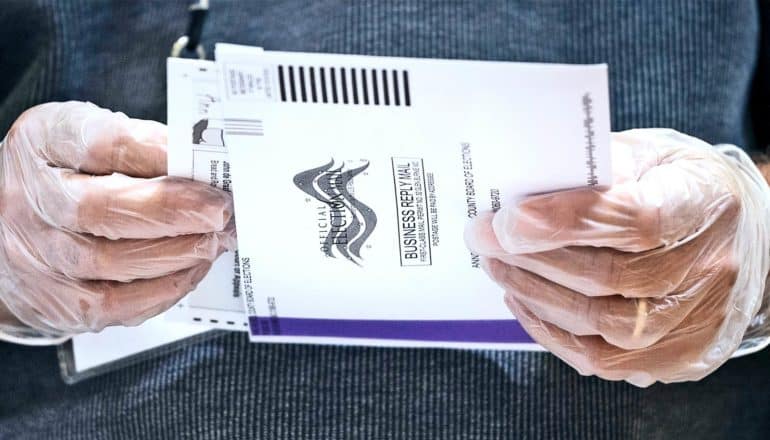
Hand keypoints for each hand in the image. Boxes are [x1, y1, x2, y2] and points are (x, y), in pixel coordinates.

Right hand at [0, 101, 234, 342]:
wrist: (9, 230)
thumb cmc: (67, 179)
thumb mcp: (91, 142)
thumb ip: (141, 146)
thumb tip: (206, 165)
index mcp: (42, 143)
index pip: (98, 144)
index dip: (155, 151)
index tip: (201, 156)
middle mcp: (27, 200)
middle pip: (100, 210)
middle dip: (174, 211)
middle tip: (221, 210)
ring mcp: (35, 255)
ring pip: (111, 263)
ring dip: (177, 253)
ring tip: (215, 239)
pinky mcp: (54, 302)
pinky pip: (114, 305)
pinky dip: (163, 289)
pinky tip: (191, 270)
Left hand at [465, 129, 769, 385]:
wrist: (741, 237)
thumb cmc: (680, 188)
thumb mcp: (647, 156)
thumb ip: (594, 170)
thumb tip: (522, 193)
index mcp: (703, 203)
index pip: (634, 219)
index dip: (564, 221)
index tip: (507, 218)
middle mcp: (709, 270)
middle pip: (609, 277)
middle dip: (532, 258)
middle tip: (484, 239)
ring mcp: (696, 321)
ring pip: (601, 324)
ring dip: (536, 295)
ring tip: (498, 267)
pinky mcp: (677, 357)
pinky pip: (601, 360)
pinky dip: (552, 332)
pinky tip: (524, 301)